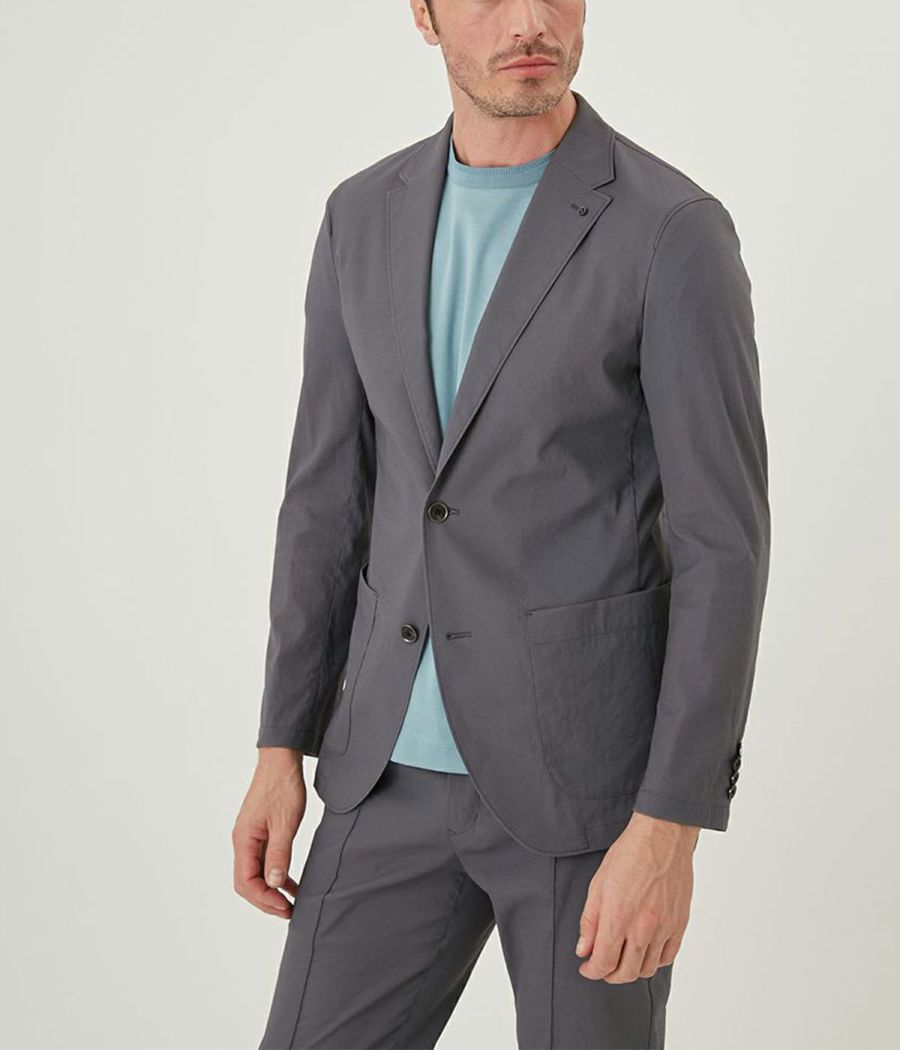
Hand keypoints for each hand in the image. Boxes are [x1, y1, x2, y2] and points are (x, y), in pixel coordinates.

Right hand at [232, 747, 306, 917]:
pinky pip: (263, 861)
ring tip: (290, 904)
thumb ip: (279, 855)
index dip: (264, 899)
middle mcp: (242, 841)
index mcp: (244, 840)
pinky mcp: (260, 832)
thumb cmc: (282, 787)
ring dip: (271, 890)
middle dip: (266, 900)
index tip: (284, 907)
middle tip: (288, 911)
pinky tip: (290, 883)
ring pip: (255, 873)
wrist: (281, 761)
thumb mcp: (286, 824)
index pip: (246, 882)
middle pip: (247, 882)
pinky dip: (275, 874)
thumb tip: (274, 884)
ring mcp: (250, 837)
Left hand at [574, 811, 698, 981]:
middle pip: (626, 973)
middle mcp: (642, 928)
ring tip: (622, 956)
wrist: (663, 838)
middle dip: (609, 974)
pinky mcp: (680, 924)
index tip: (586, 967)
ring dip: (631, 969)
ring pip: (647, 969)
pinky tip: (644, 949)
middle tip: (602, 964)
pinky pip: (668, 957)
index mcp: (618, 918)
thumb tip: (584, 950)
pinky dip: (654, 960)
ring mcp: (664, 928)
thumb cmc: (628, 855)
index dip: (592, 971)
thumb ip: (590, 921)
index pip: (604, 963)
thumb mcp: (598, 884)